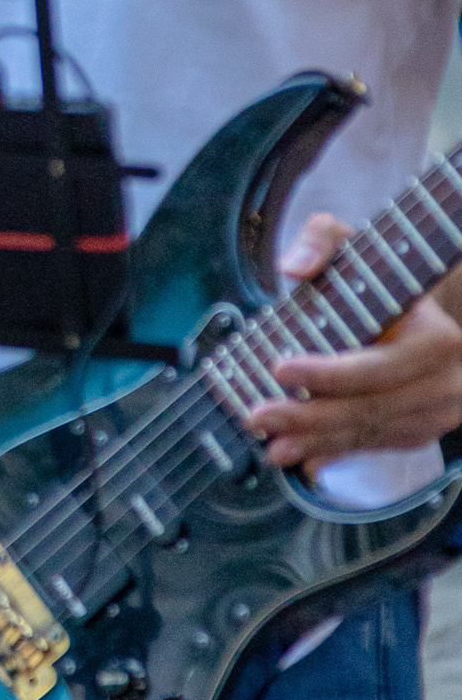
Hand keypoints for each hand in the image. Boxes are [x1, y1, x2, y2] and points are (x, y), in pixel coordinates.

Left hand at [247, 212, 461, 468]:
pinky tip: (304, 459)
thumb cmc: (382, 282)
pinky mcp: (423, 430)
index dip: (327, 373)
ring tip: (271, 446)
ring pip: (371, 432)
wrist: (420, 316)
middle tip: (257, 416)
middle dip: (308, 416)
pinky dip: (338, 453)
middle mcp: (447, 381)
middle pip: (370, 407)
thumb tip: (294, 267)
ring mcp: (438, 411)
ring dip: (318, 443)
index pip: (378, 366)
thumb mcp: (356, 248)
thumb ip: (322, 239)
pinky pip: (377, 446)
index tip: (279, 368)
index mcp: (436, 338)